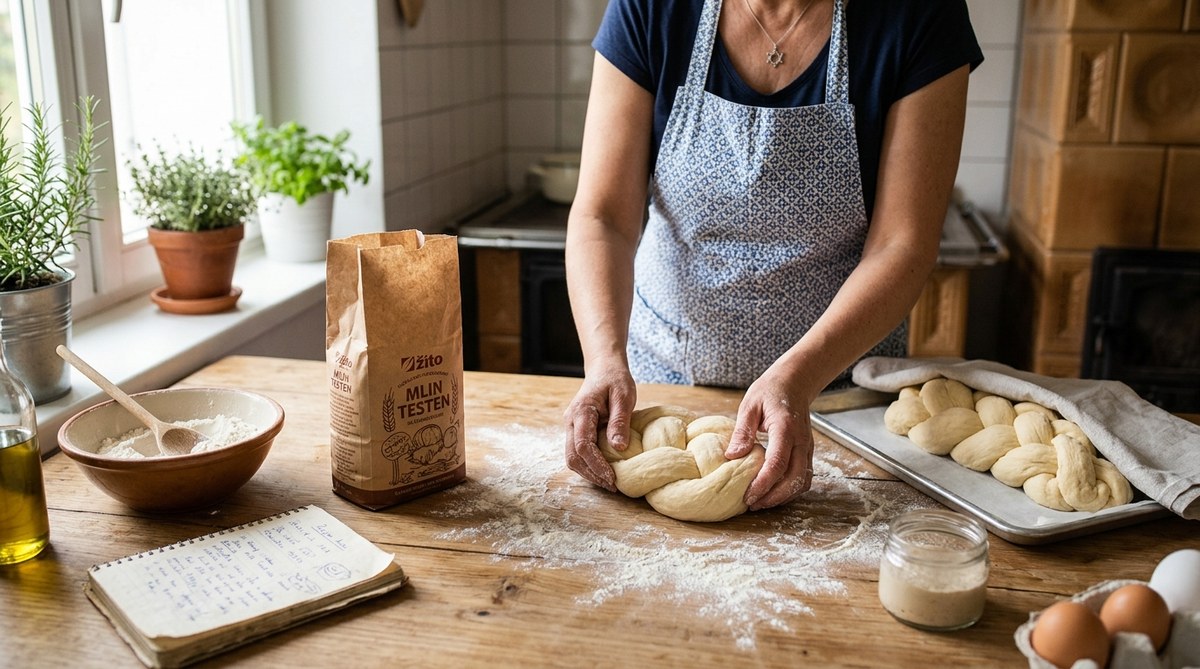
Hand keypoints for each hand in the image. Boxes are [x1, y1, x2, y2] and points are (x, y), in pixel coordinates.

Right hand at [563, 364, 636, 491]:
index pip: (583, 446)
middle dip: (591, 474)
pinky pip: (578, 452)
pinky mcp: (576, 430)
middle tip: (612, 486)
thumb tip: (619, 448)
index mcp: (581, 412)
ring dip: (589, 472)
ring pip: (572, 458)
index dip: (596, 465)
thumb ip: (619, 421)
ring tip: (610, 482)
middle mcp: (571, 421)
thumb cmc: (615, 379)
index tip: (612, 478)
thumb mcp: (623, 396)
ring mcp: (571, 427)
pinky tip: (605, 471)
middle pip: (572, 457)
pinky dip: (589, 465)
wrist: (604, 368)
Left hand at [724, 374, 814, 510]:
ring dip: (784, 496)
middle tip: (752, 504)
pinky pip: (803, 476)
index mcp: (786, 429)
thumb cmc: (770, 391)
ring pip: (802, 481)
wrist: (795, 381)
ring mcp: (807, 447)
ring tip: (761, 502)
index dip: (763, 484)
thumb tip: (731, 456)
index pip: (777, 464)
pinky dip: (791, 489)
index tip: (748, 496)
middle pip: (794, 479)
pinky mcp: (807, 451)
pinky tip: (774, 492)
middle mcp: (801, 441)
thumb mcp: (749, 405)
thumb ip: (742, 431)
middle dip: (774, 497)